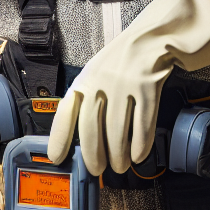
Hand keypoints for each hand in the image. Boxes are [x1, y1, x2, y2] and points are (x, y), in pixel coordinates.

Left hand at [48, 0, 209, 173]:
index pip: (66, 111)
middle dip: (93, 154)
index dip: (59, 137)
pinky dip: (141, 144)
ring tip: (119, 166)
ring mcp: (125, 84)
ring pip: (118, 130)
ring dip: (118, 155)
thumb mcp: (95, 75)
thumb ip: (86, 102)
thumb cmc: (120, 64)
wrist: (152, 38)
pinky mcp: (149, 87)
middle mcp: (101, 82)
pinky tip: (138, 156)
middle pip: (92, 127)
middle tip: (97, 170)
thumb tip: (79, 142)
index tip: (56, 158)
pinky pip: (143, 124)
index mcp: (84, 80)